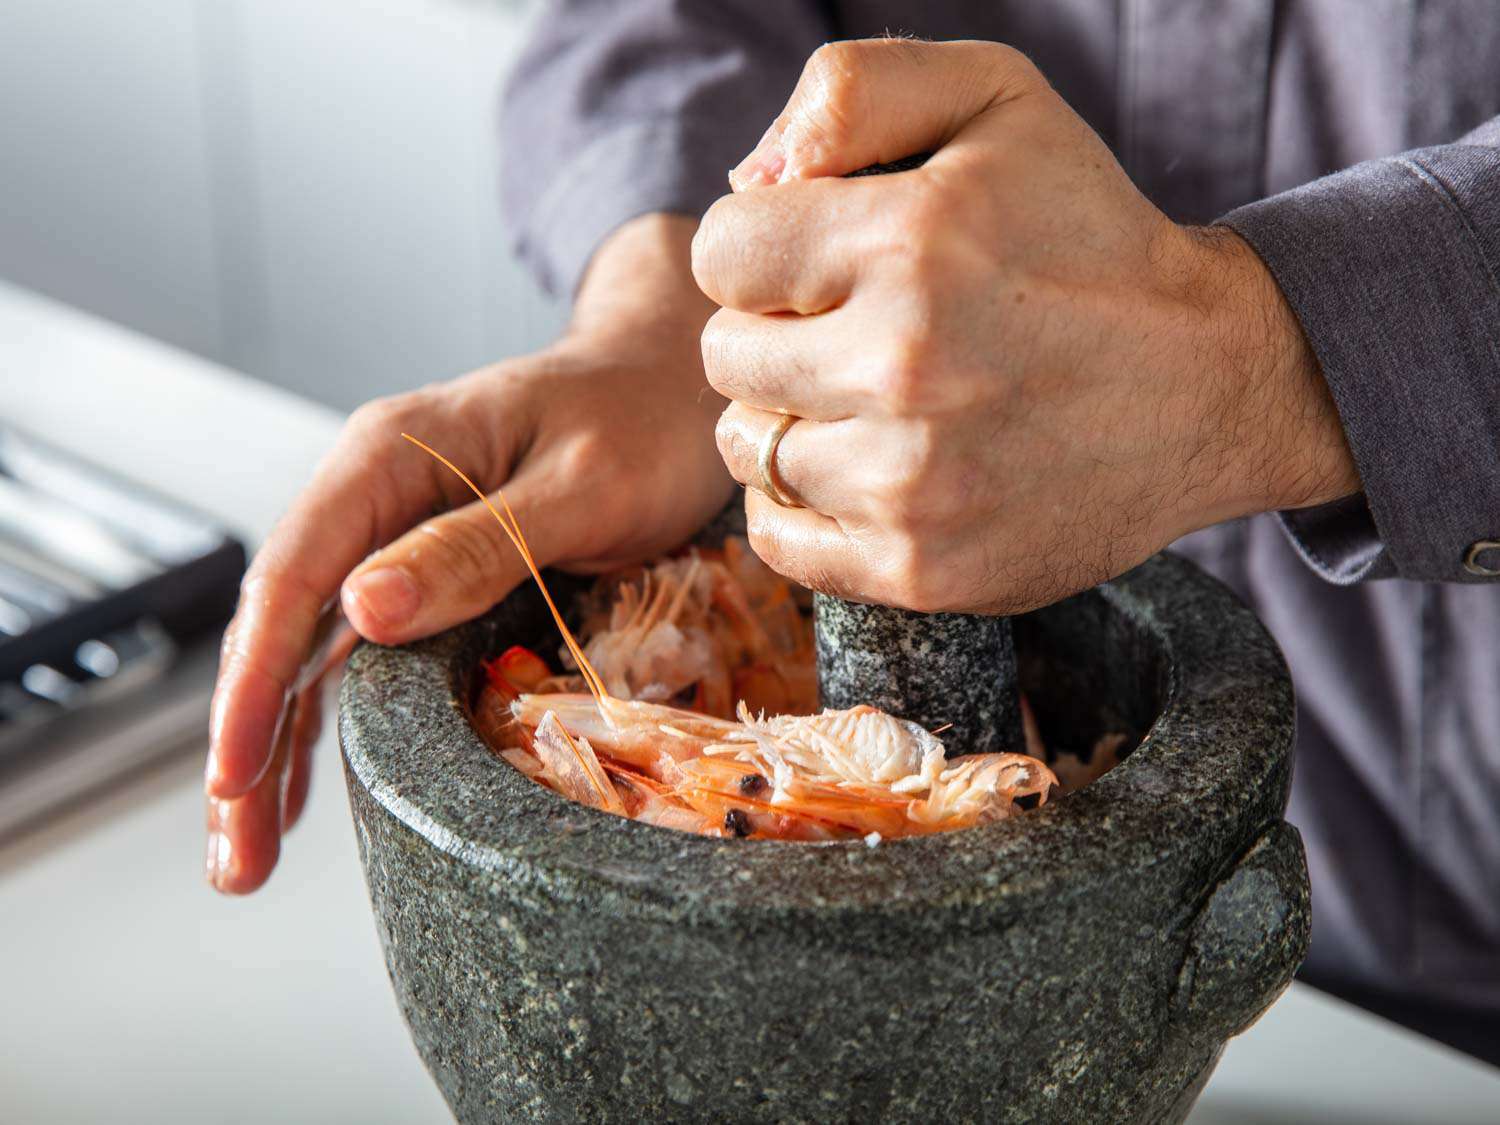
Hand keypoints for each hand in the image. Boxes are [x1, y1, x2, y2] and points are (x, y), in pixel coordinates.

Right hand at [205, 215, 728, 892]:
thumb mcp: (576, 485)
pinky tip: (300, 793)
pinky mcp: (429, 572)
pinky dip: (327, 725)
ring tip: (245, 855)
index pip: (294, 573)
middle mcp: (375, 496)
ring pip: (311, 652)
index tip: (231, 775)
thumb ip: (477, 543)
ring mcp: (397, 536)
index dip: (251, 682)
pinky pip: (361, 656)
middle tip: (231, 859)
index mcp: (389, 456)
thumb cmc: (639, 421)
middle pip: (283, 625)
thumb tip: (362, 610)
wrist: (672, 385)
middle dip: (247, 742)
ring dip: (275, 748)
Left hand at [692, 39, 1358, 613]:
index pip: (721, 253)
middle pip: (723, 354)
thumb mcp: (996, 100)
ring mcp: (911, 482)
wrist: (1207, 383)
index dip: (763, 251)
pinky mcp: (920, 568)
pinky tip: (862, 467)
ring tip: (868, 400)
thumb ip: (854, 93)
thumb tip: (744, 182)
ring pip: (746, 446)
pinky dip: (798, 503)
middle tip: (855, 332)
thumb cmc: (1086, 235)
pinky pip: (776, 536)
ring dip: (789, 418)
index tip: (822, 264)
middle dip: (774, 331)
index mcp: (911, 240)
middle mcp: (906, 367)